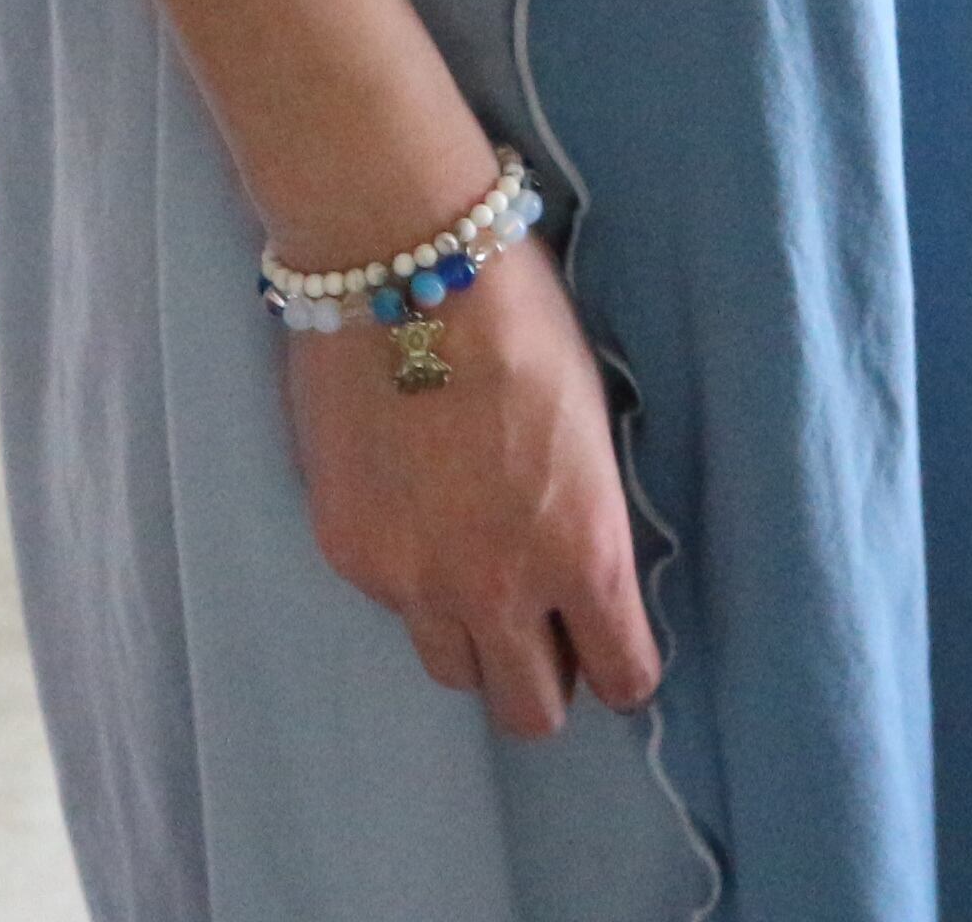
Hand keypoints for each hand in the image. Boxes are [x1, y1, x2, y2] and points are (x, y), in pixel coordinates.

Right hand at [285, 236, 662, 738]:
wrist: (398, 259)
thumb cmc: (518, 312)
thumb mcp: (589, 418)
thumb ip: (584, 513)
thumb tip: (579, 556)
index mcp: (581, 548)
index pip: (622, 676)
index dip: (623, 667)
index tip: (614, 647)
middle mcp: (498, 587)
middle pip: (528, 712)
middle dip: (544, 677)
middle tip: (541, 624)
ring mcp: (413, 579)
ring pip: (451, 668)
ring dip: (471, 634)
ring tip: (468, 560)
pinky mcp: (348, 552)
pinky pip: (391, 600)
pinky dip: (408, 571)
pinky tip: (410, 498)